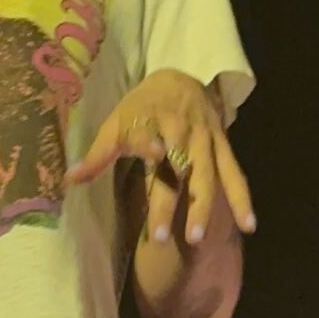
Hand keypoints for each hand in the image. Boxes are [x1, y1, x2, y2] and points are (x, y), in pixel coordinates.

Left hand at [63, 68, 256, 244]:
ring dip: (203, 207)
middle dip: (169, 201)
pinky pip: (235, 175)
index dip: (147, 144)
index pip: (146, 137)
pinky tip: (249, 226)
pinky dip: (242, 199)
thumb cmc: (141, 107)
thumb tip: (69, 180)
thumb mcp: (116, 122)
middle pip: (176, 169)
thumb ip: (98, 154)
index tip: (151, 154)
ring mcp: (204, 141)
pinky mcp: (222, 146)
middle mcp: (180, 131)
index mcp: (150, 121)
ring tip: (197, 238)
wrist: (180, 79)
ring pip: (206, 176)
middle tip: (161, 237)